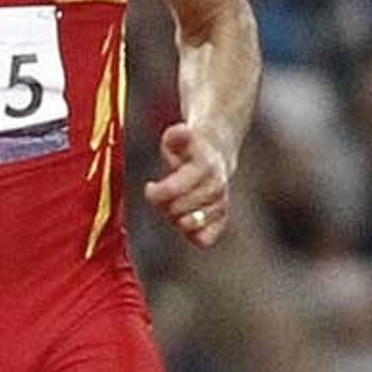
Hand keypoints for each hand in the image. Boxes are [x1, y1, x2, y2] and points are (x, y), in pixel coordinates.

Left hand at [145, 121, 230, 246]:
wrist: (214, 157)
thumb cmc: (188, 150)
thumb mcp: (179, 138)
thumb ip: (176, 135)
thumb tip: (179, 132)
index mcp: (205, 167)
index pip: (173, 190)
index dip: (156, 193)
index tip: (150, 187)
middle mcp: (216, 187)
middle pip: (178, 210)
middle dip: (165, 205)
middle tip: (164, 197)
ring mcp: (221, 205)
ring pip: (190, 225)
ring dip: (176, 218)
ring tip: (176, 206)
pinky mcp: (221, 220)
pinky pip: (205, 239)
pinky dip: (193, 235)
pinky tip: (186, 221)